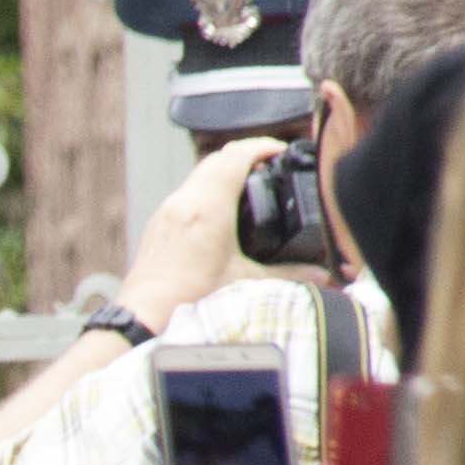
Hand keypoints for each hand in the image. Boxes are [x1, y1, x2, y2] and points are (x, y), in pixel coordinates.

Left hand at [121, 139, 290, 325]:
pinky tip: (221, 209)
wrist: (144, 317)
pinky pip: (185, 193)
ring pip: (199, 174)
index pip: (235, 156)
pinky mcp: (159, 224)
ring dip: (224, 171)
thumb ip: (289, 276)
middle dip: (246, 155)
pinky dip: (206, 189)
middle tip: (271, 164)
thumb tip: (321, 276)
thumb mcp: (246, 283)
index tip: (281, 150)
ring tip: (249, 183)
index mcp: (208, 207)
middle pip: (217, 159)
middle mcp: (184, 201)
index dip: (262, 147)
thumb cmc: (188, 300)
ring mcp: (167, 211)